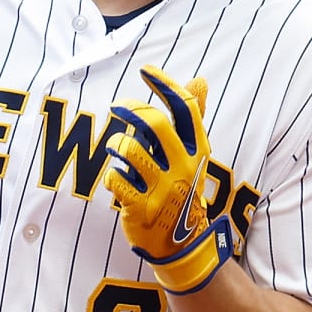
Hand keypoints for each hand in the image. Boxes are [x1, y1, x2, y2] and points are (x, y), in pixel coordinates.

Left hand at [104, 66, 235, 293]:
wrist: (183, 242)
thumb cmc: (183, 187)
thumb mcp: (194, 154)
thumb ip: (193, 118)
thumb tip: (200, 80)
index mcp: (198, 151)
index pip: (185, 108)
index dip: (164, 85)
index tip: (145, 70)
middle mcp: (183, 168)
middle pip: (156, 124)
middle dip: (132, 109)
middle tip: (117, 106)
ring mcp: (163, 190)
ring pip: (131, 150)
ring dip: (117, 143)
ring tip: (115, 146)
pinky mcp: (142, 208)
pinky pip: (116, 179)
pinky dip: (111, 174)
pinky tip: (116, 177)